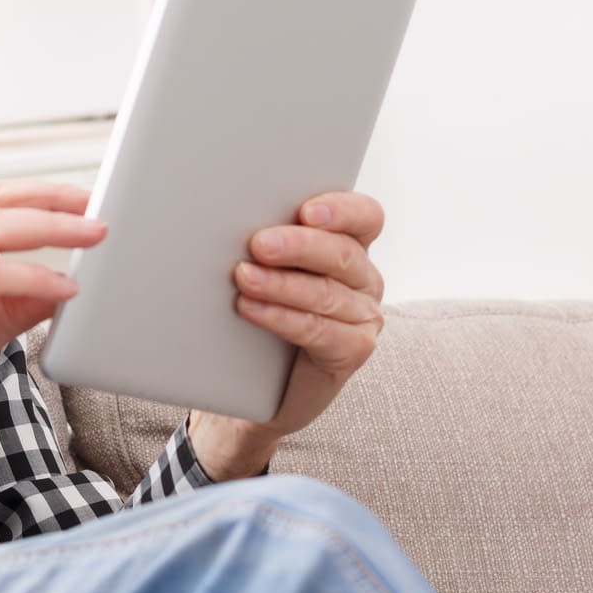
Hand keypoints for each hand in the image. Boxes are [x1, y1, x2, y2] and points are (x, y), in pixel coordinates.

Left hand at [189, 191, 387, 478]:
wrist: (259, 382)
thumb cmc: (261, 312)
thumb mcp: (266, 268)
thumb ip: (267, 242)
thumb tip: (228, 213)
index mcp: (351, 244)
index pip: (364, 216)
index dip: (341, 210)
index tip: (306, 211)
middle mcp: (364, 277)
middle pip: (342, 253)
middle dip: (298, 246)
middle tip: (259, 243)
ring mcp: (364, 315)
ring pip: (327, 293)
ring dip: (281, 284)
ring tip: (243, 277)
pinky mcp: (354, 349)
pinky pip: (320, 331)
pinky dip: (282, 318)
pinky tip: (252, 309)